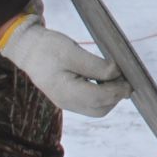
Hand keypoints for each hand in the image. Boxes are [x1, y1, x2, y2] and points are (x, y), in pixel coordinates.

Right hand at [0, 15, 131, 117]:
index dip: (117, 89)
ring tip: (115, 77)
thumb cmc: (48, 48)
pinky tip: (104, 79)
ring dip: (110, 96)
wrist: (28, 49)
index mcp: (66, 91)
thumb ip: (96, 66)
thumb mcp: (72, 52)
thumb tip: (117, 73)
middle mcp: (66, 102)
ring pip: (97, 109)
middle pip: (101, 108)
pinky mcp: (68, 99)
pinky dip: (101, 94)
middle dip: (116, 95)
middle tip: (125, 77)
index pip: (100, 98)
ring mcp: (66, 103)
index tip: (128, 77)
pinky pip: (90, 104)